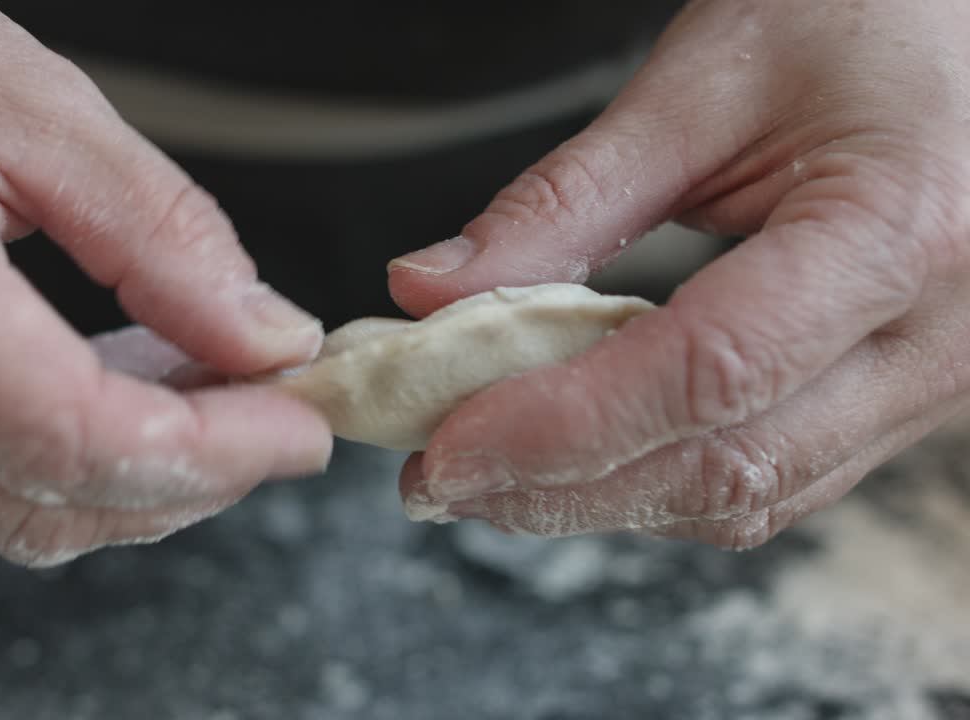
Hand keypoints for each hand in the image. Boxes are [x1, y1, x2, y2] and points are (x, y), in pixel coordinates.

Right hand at [0, 0, 330, 565]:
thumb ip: (162, 235)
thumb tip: (265, 343)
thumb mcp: (37, 103)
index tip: (295, 429)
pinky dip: (66, 457)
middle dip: (185, 483)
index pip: (57, 428)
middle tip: (271, 418)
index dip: (205, 452)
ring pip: (3, 509)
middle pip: (33, 502)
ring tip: (205, 388)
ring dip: (132, 473)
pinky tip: (119, 389)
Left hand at [388, 0, 969, 547]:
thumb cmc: (860, 23)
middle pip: (726, 466)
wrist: (959, 28)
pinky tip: (580, 460)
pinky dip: (661, 483)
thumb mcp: (701, 86)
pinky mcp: (897, 399)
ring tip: (491, 474)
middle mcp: (935, 336)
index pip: (709, 370)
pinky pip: (775, 479)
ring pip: (748, 497)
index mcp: (899, 230)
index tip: (451, 445)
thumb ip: (562, 200)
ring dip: (603, 501)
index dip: (563, 424)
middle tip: (441, 477)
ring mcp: (928, 382)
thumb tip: (433, 290)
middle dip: (562, 488)